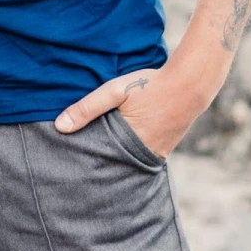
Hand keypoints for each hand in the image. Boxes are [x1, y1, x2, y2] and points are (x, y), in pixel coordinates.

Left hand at [53, 64, 208, 159]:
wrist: (189, 85)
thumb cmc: (149, 85)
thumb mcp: (115, 91)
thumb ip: (88, 108)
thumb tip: (60, 126)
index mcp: (127, 145)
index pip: (98, 163)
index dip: (85, 162)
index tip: (69, 165)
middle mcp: (143, 156)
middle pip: (112, 166)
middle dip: (98, 165)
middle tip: (79, 165)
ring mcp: (156, 155)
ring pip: (127, 163)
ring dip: (114, 158)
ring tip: (98, 156)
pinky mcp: (164, 151)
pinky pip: (141, 157)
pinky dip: (130, 153)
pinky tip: (120, 146)